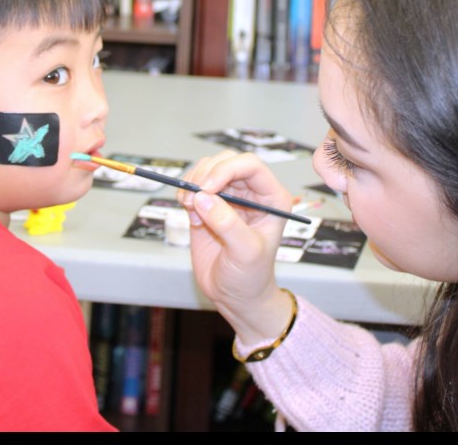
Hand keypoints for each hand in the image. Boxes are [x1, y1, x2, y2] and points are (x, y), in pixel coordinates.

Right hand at [179, 151, 294, 342]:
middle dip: (205, 175)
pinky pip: (193, 186)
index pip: (249, 165)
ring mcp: (228, 197)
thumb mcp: (246, 252)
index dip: (226, 170)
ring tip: (190, 209)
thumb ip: (227, 224)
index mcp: (271, 197)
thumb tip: (203, 198)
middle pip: (225, 161)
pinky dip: (185, 194)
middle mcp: (251, 192)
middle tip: (192, 200)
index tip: (206, 189)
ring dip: (192, 184)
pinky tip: (190, 215)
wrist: (235, 296)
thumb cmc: (251, 276)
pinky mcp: (208, 205)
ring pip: (206, 169)